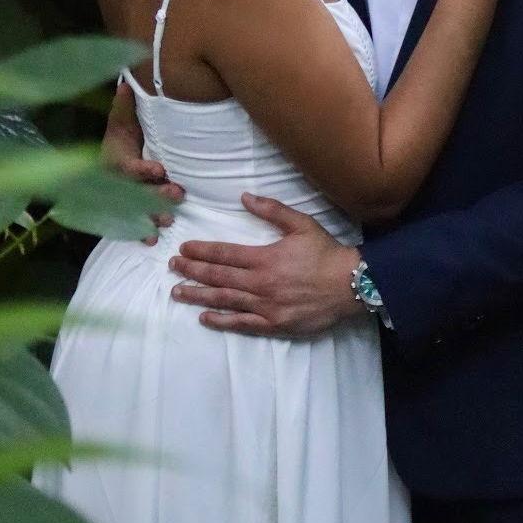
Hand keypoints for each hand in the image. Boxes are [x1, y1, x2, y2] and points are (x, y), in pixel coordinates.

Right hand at [102, 80, 184, 245]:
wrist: (109, 152)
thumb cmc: (121, 133)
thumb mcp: (121, 118)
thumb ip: (124, 105)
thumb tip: (127, 83)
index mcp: (114, 159)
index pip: (128, 166)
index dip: (143, 169)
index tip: (160, 169)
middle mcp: (114, 182)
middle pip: (133, 192)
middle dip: (154, 195)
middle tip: (177, 193)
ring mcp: (118, 198)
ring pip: (134, 211)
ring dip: (150, 216)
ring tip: (168, 220)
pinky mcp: (123, 209)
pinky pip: (129, 223)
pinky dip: (138, 233)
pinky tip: (150, 241)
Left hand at [168, 192, 362, 336]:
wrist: (350, 285)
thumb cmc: (325, 253)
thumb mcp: (302, 224)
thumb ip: (272, 210)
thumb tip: (244, 197)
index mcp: (265, 258)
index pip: (225, 254)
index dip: (202, 251)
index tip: (183, 249)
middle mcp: (260, 283)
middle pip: (219, 277)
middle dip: (192, 271)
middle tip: (172, 268)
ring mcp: (265, 307)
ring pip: (225, 300)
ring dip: (199, 296)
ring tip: (178, 292)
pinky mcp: (274, 324)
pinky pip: (242, 324)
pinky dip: (221, 321)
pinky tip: (205, 318)